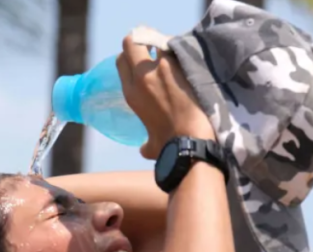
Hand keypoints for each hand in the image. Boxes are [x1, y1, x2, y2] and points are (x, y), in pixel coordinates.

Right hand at [116, 35, 215, 159]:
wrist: (190, 141)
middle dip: (141, 41)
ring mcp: (162, 69)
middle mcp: (142, 77)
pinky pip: (177, 48)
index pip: (121, 60)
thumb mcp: (151, 146)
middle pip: (132, 42)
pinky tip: (188, 62)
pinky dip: (180, 52)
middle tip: (154, 50)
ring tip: (174, 56)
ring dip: (163, 45)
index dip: (130, 57)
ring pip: (155, 40)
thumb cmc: (169, 146)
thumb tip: (144, 150)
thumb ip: (145, 144)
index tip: (141, 61)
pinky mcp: (182, 66)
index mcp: (131, 93)